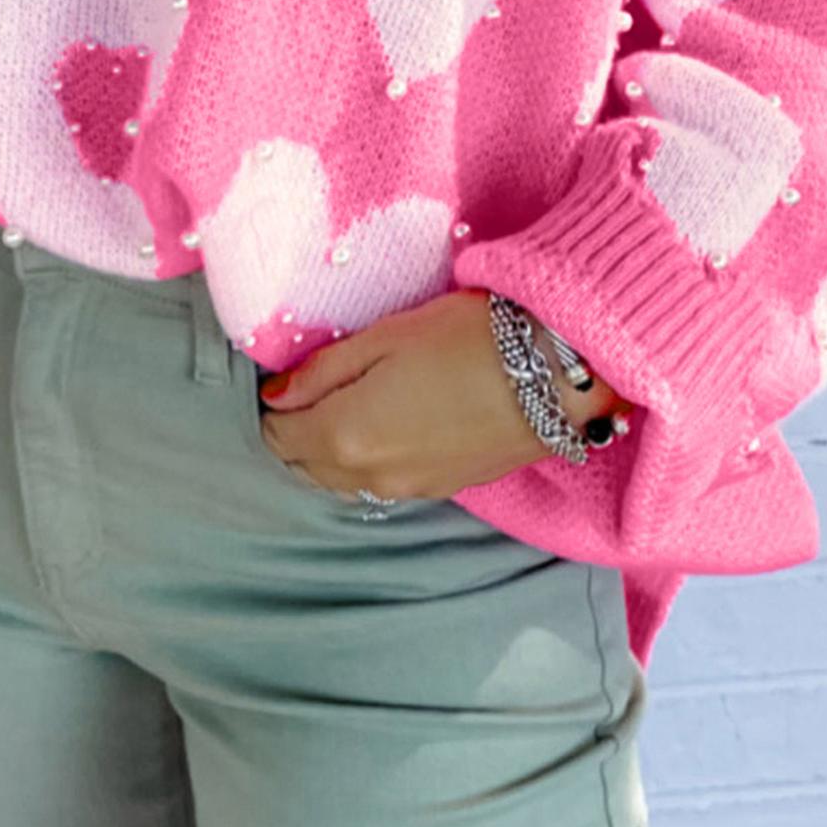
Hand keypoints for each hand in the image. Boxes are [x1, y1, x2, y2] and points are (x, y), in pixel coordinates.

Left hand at [257, 289, 631, 500]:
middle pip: (307, 468)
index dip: (273, 409)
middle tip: (303, 395)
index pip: (280, 437)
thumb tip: (275, 395)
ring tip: (338, 410)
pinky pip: (382, 485)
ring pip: (343, 484)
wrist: (553, 374)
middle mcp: (371, 476)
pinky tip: (380, 430)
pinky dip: (365, 464)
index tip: (281, 382)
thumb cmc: (465, 339)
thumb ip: (323, 370)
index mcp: (345, 435)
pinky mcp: (443, 489)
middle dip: (294, 436)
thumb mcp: (384, 336)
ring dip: (328, 455)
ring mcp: (409, 489)